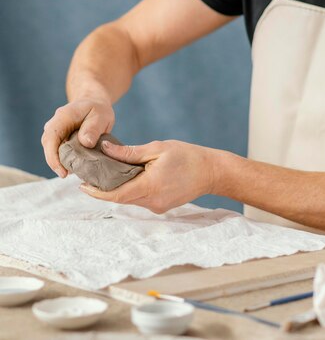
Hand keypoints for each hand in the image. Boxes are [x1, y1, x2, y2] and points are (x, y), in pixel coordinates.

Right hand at [41, 99, 114, 177]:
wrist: (93, 103)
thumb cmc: (98, 109)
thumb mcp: (101, 115)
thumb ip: (94, 128)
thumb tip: (86, 143)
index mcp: (63, 116)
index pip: (51, 137)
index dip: (53, 157)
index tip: (62, 171)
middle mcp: (55, 124)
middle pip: (49, 146)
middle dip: (56, 163)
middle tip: (68, 175)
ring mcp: (55, 132)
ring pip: (52, 150)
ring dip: (60, 162)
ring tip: (73, 172)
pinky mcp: (59, 138)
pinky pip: (58, 151)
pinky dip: (65, 160)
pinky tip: (75, 167)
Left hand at [79, 139, 219, 212]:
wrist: (212, 171)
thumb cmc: (187, 156)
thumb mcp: (157, 149)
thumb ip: (130, 152)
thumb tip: (106, 149)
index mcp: (149, 186)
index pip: (116, 195)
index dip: (96, 192)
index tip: (82, 185)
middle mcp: (151, 202)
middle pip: (120, 198)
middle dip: (104, 189)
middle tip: (91, 175)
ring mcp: (158, 206)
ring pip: (131, 199)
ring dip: (118, 188)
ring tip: (107, 173)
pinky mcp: (162, 205)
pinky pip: (141, 199)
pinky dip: (132, 189)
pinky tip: (129, 177)